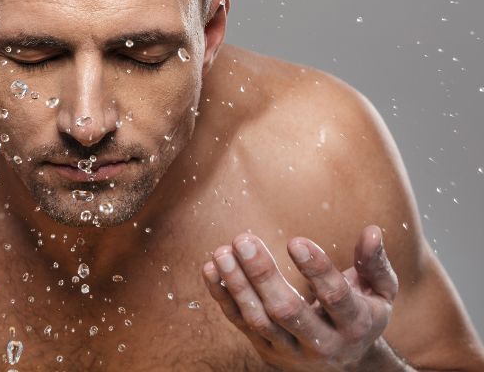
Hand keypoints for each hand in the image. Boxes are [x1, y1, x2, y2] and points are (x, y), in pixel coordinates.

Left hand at [201, 225, 397, 370]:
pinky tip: (210, 267)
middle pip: (287, 311)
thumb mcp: (380, 292)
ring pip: (259, 319)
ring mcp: (290, 350)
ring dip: (237, 284)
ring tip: (223, 250)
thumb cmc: (361, 313)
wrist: (345, 365)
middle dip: (263, 275)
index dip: (316, 269)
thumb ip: (374, 263)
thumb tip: (373, 232)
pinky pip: (239, 322)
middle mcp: (322, 343)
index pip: (335, 298)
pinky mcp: (265, 350)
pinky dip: (222, 296)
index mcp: (355, 324)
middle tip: (244, 239)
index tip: (294, 240)